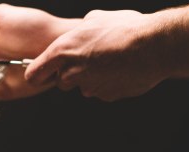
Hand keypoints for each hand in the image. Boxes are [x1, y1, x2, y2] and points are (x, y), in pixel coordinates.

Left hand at [25, 10, 166, 101]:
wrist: (153, 47)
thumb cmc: (125, 28)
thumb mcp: (97, 18)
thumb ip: (81, 30)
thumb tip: (81, 32)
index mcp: (63, 51)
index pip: (35, 73)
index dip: (38, 74)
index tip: (40, 75)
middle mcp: (72, 72)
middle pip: (62, 82)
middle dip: (71, 74)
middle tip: (90, 59)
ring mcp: (90, 87)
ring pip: (85, 87)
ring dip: (92, 78)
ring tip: (111, 61)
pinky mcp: (107, 96)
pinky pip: (103, 92)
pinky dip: (109, 84)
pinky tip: (122, 69)